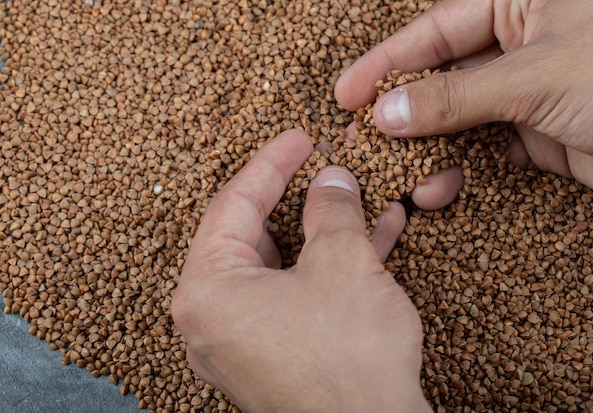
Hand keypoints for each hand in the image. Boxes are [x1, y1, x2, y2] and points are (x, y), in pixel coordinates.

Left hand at [172, 130, 431, 412]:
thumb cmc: (349, 360)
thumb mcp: (343, 263)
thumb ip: (331, 210)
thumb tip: (331, 180)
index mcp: (208, 290)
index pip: (233, 205)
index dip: (271, 163)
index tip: (299, 138)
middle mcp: (213, 320)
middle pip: (253, 236)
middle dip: (296, 198)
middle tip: (323, 167)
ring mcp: (242, 343)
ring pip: (281, 267)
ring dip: (320, 233)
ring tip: (354, 199)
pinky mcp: (274, 358)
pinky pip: (296, 296)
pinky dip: (327, 269)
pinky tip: (370, 241)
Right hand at [335, 0, 592, 200]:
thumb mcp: (535, 76)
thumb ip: (456, 96)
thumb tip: (390, 112)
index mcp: (521, 2)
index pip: (435, 31)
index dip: (386, 63)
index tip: (345, 94)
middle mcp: (522, 42)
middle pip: (442, 77)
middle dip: (404, 114)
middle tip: (365, 146)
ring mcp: (532, 89)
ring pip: (462, 117)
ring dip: (433, 150)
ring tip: (411, 180)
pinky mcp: (544, 132)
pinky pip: (488, 147)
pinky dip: (466, 167)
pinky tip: (447, 184)